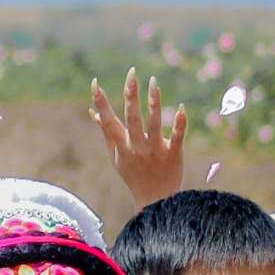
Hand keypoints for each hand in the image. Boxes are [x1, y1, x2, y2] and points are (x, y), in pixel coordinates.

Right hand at [87, 72, 188, 208]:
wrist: (155, 201)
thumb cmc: (133, 175)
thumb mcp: (116, 156)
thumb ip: (106, 133)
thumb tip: (93, 111)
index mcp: (121, 146)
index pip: (108, 121)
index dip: (101, 102)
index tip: (95, 83)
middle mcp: (137, 147)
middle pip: (132, 118)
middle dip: (130, 95)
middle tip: (132, 73)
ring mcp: (155, 151)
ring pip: (154, 124)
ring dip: (154, 102)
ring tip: (153, 82)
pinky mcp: (173, 154)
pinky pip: (177, 137)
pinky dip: (180, 123)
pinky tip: (181, 108)